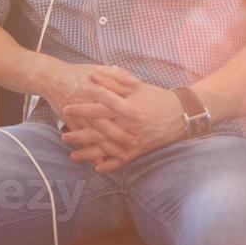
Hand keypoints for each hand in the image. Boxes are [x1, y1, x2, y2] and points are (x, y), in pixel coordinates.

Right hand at [34, 60, 141, 166]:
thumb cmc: (78, 73)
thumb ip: (118, 74)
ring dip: (108, 147)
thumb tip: (137, 83)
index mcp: (93, 88)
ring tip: (124, 156)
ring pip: (94, 134)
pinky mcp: (70, 123)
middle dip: (119, 134)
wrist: (50, 79)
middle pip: (103, 121)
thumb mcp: (97, 68)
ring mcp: (77, 115)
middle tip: (136, 143)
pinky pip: (81, 139)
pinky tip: (102, 162)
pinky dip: (90, 150)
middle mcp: (85, 103)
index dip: (125, 108)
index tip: (142, 117)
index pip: (111, 99)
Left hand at [61, 79, 186, 172]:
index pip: (99, 109)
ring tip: (72, 156)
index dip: (82, 109)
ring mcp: (134, 139)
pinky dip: (111, 165)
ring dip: (90, 153)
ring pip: (108, 149)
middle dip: (80, 135)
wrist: (182, 113)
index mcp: (125, 108)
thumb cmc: (156, 96)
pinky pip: (124, 160)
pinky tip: (97, 168)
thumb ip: (111, 82)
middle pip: (99, 132)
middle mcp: (127, 125)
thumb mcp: (134, 86)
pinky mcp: (141, 150)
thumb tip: (90, 75)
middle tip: (63, 136)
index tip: (66, 109)